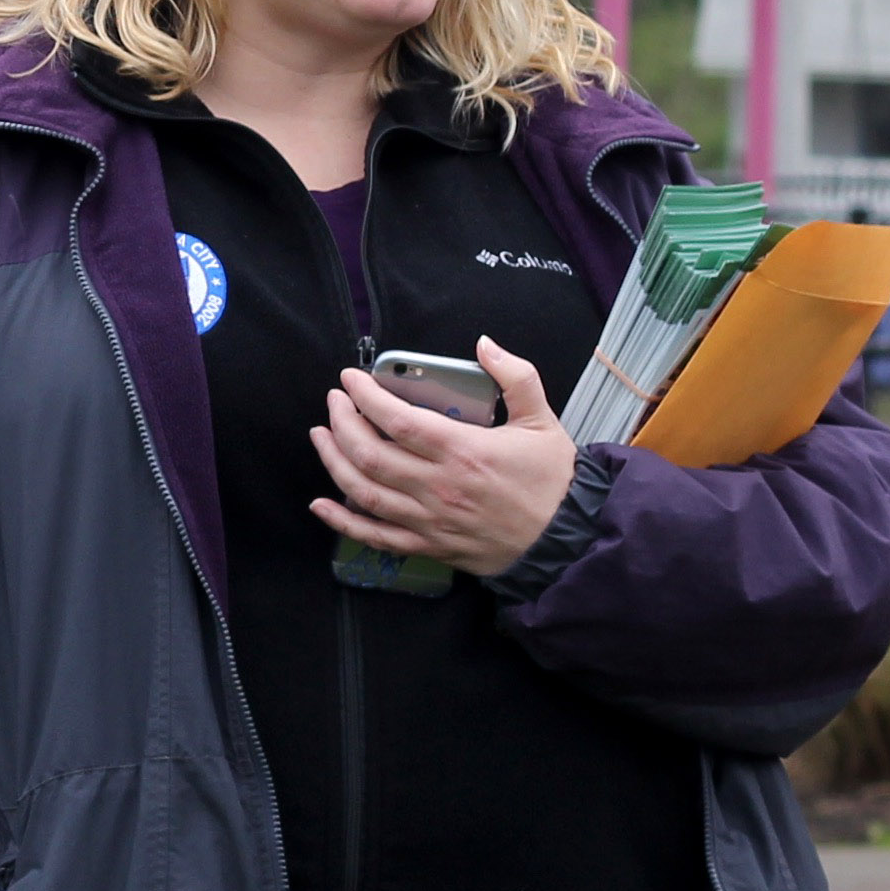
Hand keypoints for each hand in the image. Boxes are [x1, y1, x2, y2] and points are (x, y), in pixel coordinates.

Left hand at [309, 337, 579, 579]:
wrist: (569, 540)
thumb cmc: (554, 481)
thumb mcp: (542, 420)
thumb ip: (515, 377)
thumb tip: (485, 344)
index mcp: (463, 451)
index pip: (397, 420)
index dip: (365, 396)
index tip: (350, 379)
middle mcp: (438, 487)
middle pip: (369, 454)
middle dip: (342, 422)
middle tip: (334, 401)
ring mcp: (430, 520)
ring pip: (364, 492)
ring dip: (334, 461)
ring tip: (321, 436)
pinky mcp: (429, 546)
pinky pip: (375, 537)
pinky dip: (342, 522)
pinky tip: (320, 505)